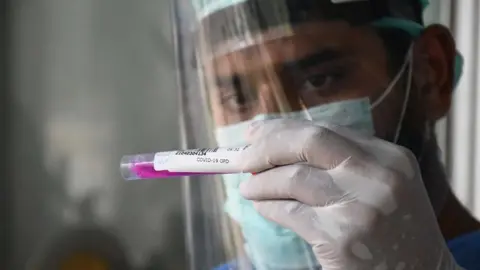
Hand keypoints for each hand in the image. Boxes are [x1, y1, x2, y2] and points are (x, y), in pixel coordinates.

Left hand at [239, 119, 459, 269]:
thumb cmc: (394, 230)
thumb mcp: (380, 186)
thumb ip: (339, 164)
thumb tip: (277, 145)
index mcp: (389, 157)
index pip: (326, 129)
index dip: (284, 128)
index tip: (256, 131)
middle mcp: (377, 176)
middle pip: (309, 141)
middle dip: (268, 145)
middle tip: (243, 156)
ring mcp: (360, 206)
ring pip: (293, 177)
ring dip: (261, 181)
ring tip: (248, 187)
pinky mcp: (341, 237)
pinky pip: (289, 212)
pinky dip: (268, 206)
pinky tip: (262, 207)